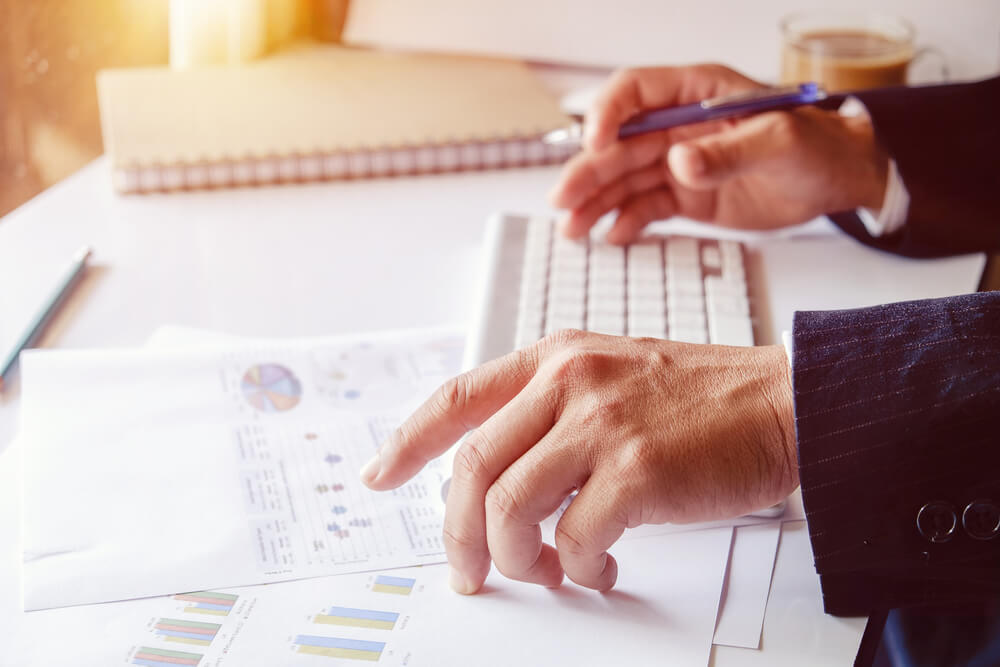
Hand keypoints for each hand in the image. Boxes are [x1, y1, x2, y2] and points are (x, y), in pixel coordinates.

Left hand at [360, 331, 796, 593]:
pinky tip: (596, 567)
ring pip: (508, 505)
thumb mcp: (611, 377)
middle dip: (458, 531)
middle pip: (472, 465)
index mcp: (556, 358)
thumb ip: (551, 413)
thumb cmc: (700, 401)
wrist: (783, 402)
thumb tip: (498, 483)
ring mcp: (601, 423)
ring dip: (515, 556)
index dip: (409, 442)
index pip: (458, 397)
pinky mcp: (636, 470)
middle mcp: (569, 382)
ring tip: (543, 571)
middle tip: (469, 571)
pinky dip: (575, 566)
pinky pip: (572, 537)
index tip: (382, 476)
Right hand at [549, 64, 889, 243]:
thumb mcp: (780, 142)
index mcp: (697, 93)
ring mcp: (680, 162)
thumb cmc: (817, 146)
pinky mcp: (686, 195)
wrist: (838, 179)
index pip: (635, 92)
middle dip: (588, 172)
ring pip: (625, 179)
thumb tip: (679, 162)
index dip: (608, 115)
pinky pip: (646, 206)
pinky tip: (612, 237)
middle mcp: (679, 126)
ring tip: (572, 230)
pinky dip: (626, 221)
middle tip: (563, 201)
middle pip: (618, 144)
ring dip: (596, 202)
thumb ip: (729, 151)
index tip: (595, 144)